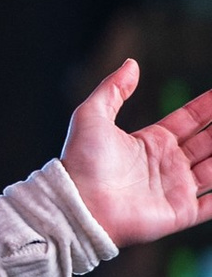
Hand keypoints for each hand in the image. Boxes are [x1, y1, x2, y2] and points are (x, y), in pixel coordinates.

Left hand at [59, 59, 211, 248]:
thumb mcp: (92, 115)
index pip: (191, 119)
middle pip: (210, 141)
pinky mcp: (180, 213)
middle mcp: (169, 164)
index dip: (210, 105)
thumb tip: (131, 63)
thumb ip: (113, 89)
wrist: (78, 204)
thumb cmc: (81, 162)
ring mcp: (176, 189)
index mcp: (152, 142)